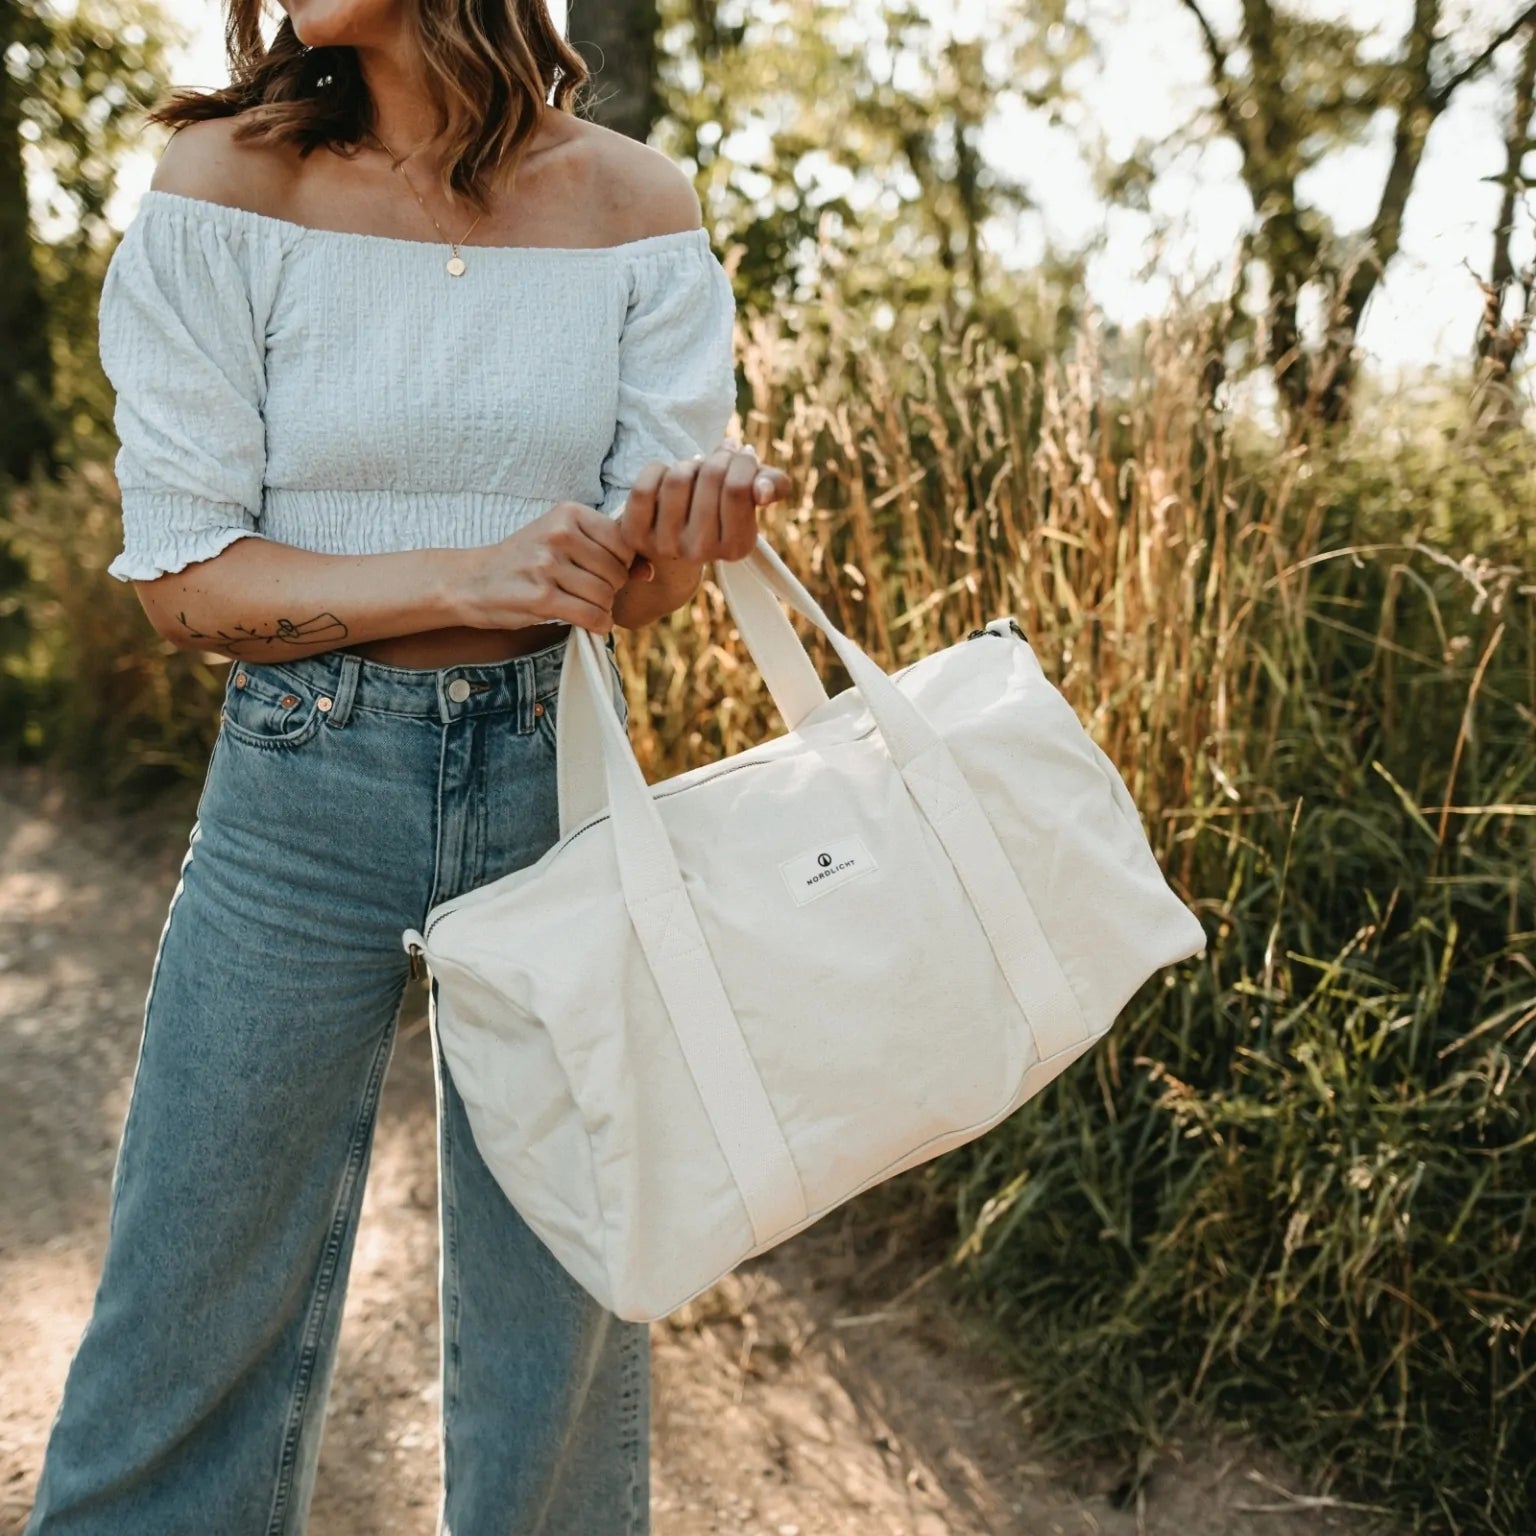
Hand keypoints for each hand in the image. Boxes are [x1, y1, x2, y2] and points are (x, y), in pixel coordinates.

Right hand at [463, 499, 637, 636]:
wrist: (473, 580)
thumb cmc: (524, 562)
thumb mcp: (563, 543)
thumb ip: (608, 552)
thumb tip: (650, 571)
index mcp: (568, 513)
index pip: (624, 542)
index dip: (622, 564)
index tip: (604, 573)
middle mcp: (559, 534)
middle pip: (616, 571)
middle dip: (612, 590)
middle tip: (592, 594)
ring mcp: (548, 565)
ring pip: (605, 595)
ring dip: (603, 609)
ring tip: (586, 607)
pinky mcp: (541, 597)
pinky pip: (590, 615)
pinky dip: (597, 624)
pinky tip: (591, 623)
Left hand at [617, 437, 792, 570]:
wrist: (679, 533)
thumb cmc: (722, 505)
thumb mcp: (754, 494)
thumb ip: (773, 486)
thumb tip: (762, 491)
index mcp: (737, 547)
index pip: (739, 488)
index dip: (742, 461)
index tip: (741, 455)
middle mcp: (701, 553)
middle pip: (710, 478)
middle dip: (716, 458)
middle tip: (718, 459)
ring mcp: (665, 546)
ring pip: (678, 478)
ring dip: (688, 465)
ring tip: (694, 473)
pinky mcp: (635, 535)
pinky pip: (644, 487)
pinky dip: (657, 469)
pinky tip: (667, 476)